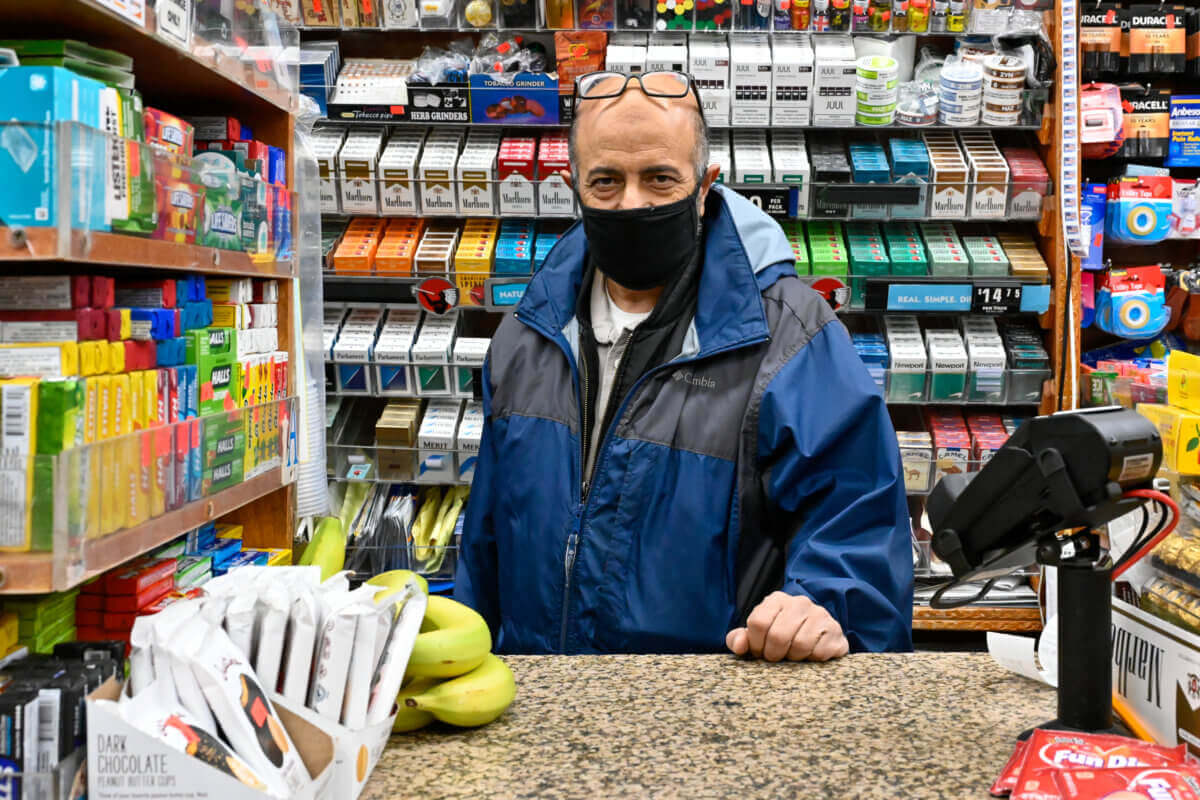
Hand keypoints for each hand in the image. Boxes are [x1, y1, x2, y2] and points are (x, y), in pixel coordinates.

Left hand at [725, 591, 849, 662]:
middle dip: (773, 654)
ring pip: (800, 645)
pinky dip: (812, 661)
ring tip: (794, 656)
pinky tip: (811, 655)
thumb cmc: (781, 638)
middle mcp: (800, 603)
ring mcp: (820, 615)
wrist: (818, 638)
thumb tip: (739, 645)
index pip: (758, 622)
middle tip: (777, 658)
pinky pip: (820, 652)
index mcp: (777, 600)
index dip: (756, 644)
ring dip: (794, 658)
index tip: (760, 652)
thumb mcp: (757, 637)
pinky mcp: (836, 632)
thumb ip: (739, 639)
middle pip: (778, 635)